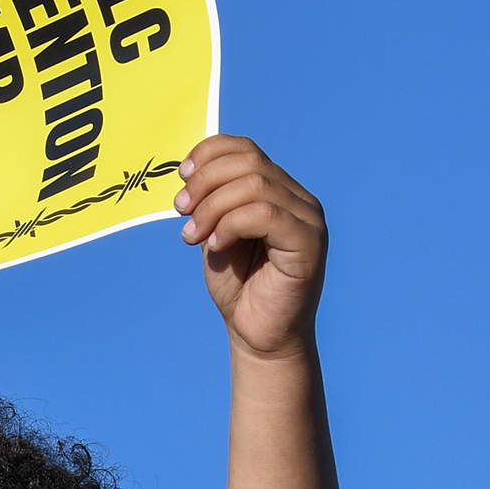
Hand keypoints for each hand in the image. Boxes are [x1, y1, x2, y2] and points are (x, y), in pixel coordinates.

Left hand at [174, 138, 325, 358]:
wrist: (259, 338)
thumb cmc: (240, 290)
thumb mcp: (216, 236)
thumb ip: (210, 204)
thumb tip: (189, 172)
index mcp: (280, 192)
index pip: (246, 150)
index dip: (209, 154)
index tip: (181, 177)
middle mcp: (299, 201)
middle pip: (249, 162)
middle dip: (206, 181)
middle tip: (181, 210)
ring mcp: (308, 221)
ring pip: (255, 185)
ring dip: (213, 206)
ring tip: (192, 234)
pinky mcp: (308, 244)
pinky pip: (266, 215)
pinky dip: (231, 224)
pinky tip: (215, 245)